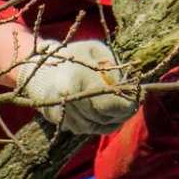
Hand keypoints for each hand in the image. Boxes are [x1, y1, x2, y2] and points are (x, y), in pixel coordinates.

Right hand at [18, 39, 136, 134]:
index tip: (140, 97)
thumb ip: (112, 66)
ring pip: (101, 126)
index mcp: (75, 82)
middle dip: (123, 111)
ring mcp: (65, 117)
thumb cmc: (72, 56)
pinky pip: (91, 129)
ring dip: (113, 117)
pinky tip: (102, 107)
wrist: (38, 71)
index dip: (129, 105)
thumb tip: (128, 87)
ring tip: (118, 102)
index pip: (110, 105)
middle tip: (134, 100)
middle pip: (108, 118)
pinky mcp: (64, 125)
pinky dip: (101, 121)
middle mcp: (68, 103)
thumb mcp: (94, 50)